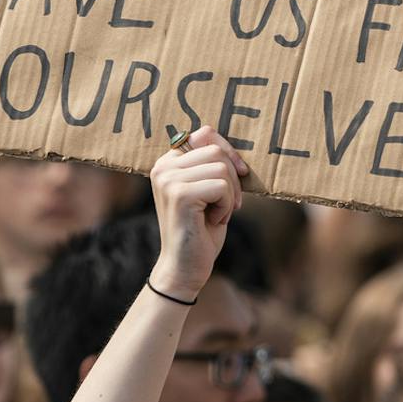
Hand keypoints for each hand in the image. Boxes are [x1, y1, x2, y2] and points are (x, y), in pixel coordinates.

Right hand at [149, 126, 247, 299]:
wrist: (185, 268)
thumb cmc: (201, 230)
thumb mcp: (207, 190)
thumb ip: (212, 165)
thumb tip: (233, 147)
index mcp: (168, 162)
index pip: (205, 134)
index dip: (228, 151)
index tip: (239, 174)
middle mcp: (163, 167)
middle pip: (216, 152)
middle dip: (232, 179)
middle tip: (227, 205)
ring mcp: (168, 180)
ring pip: (221, 169)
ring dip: (230, 196)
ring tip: (217, 214)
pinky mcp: (180, 195)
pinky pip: (221, 187)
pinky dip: (227, 207)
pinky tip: (213, 221)